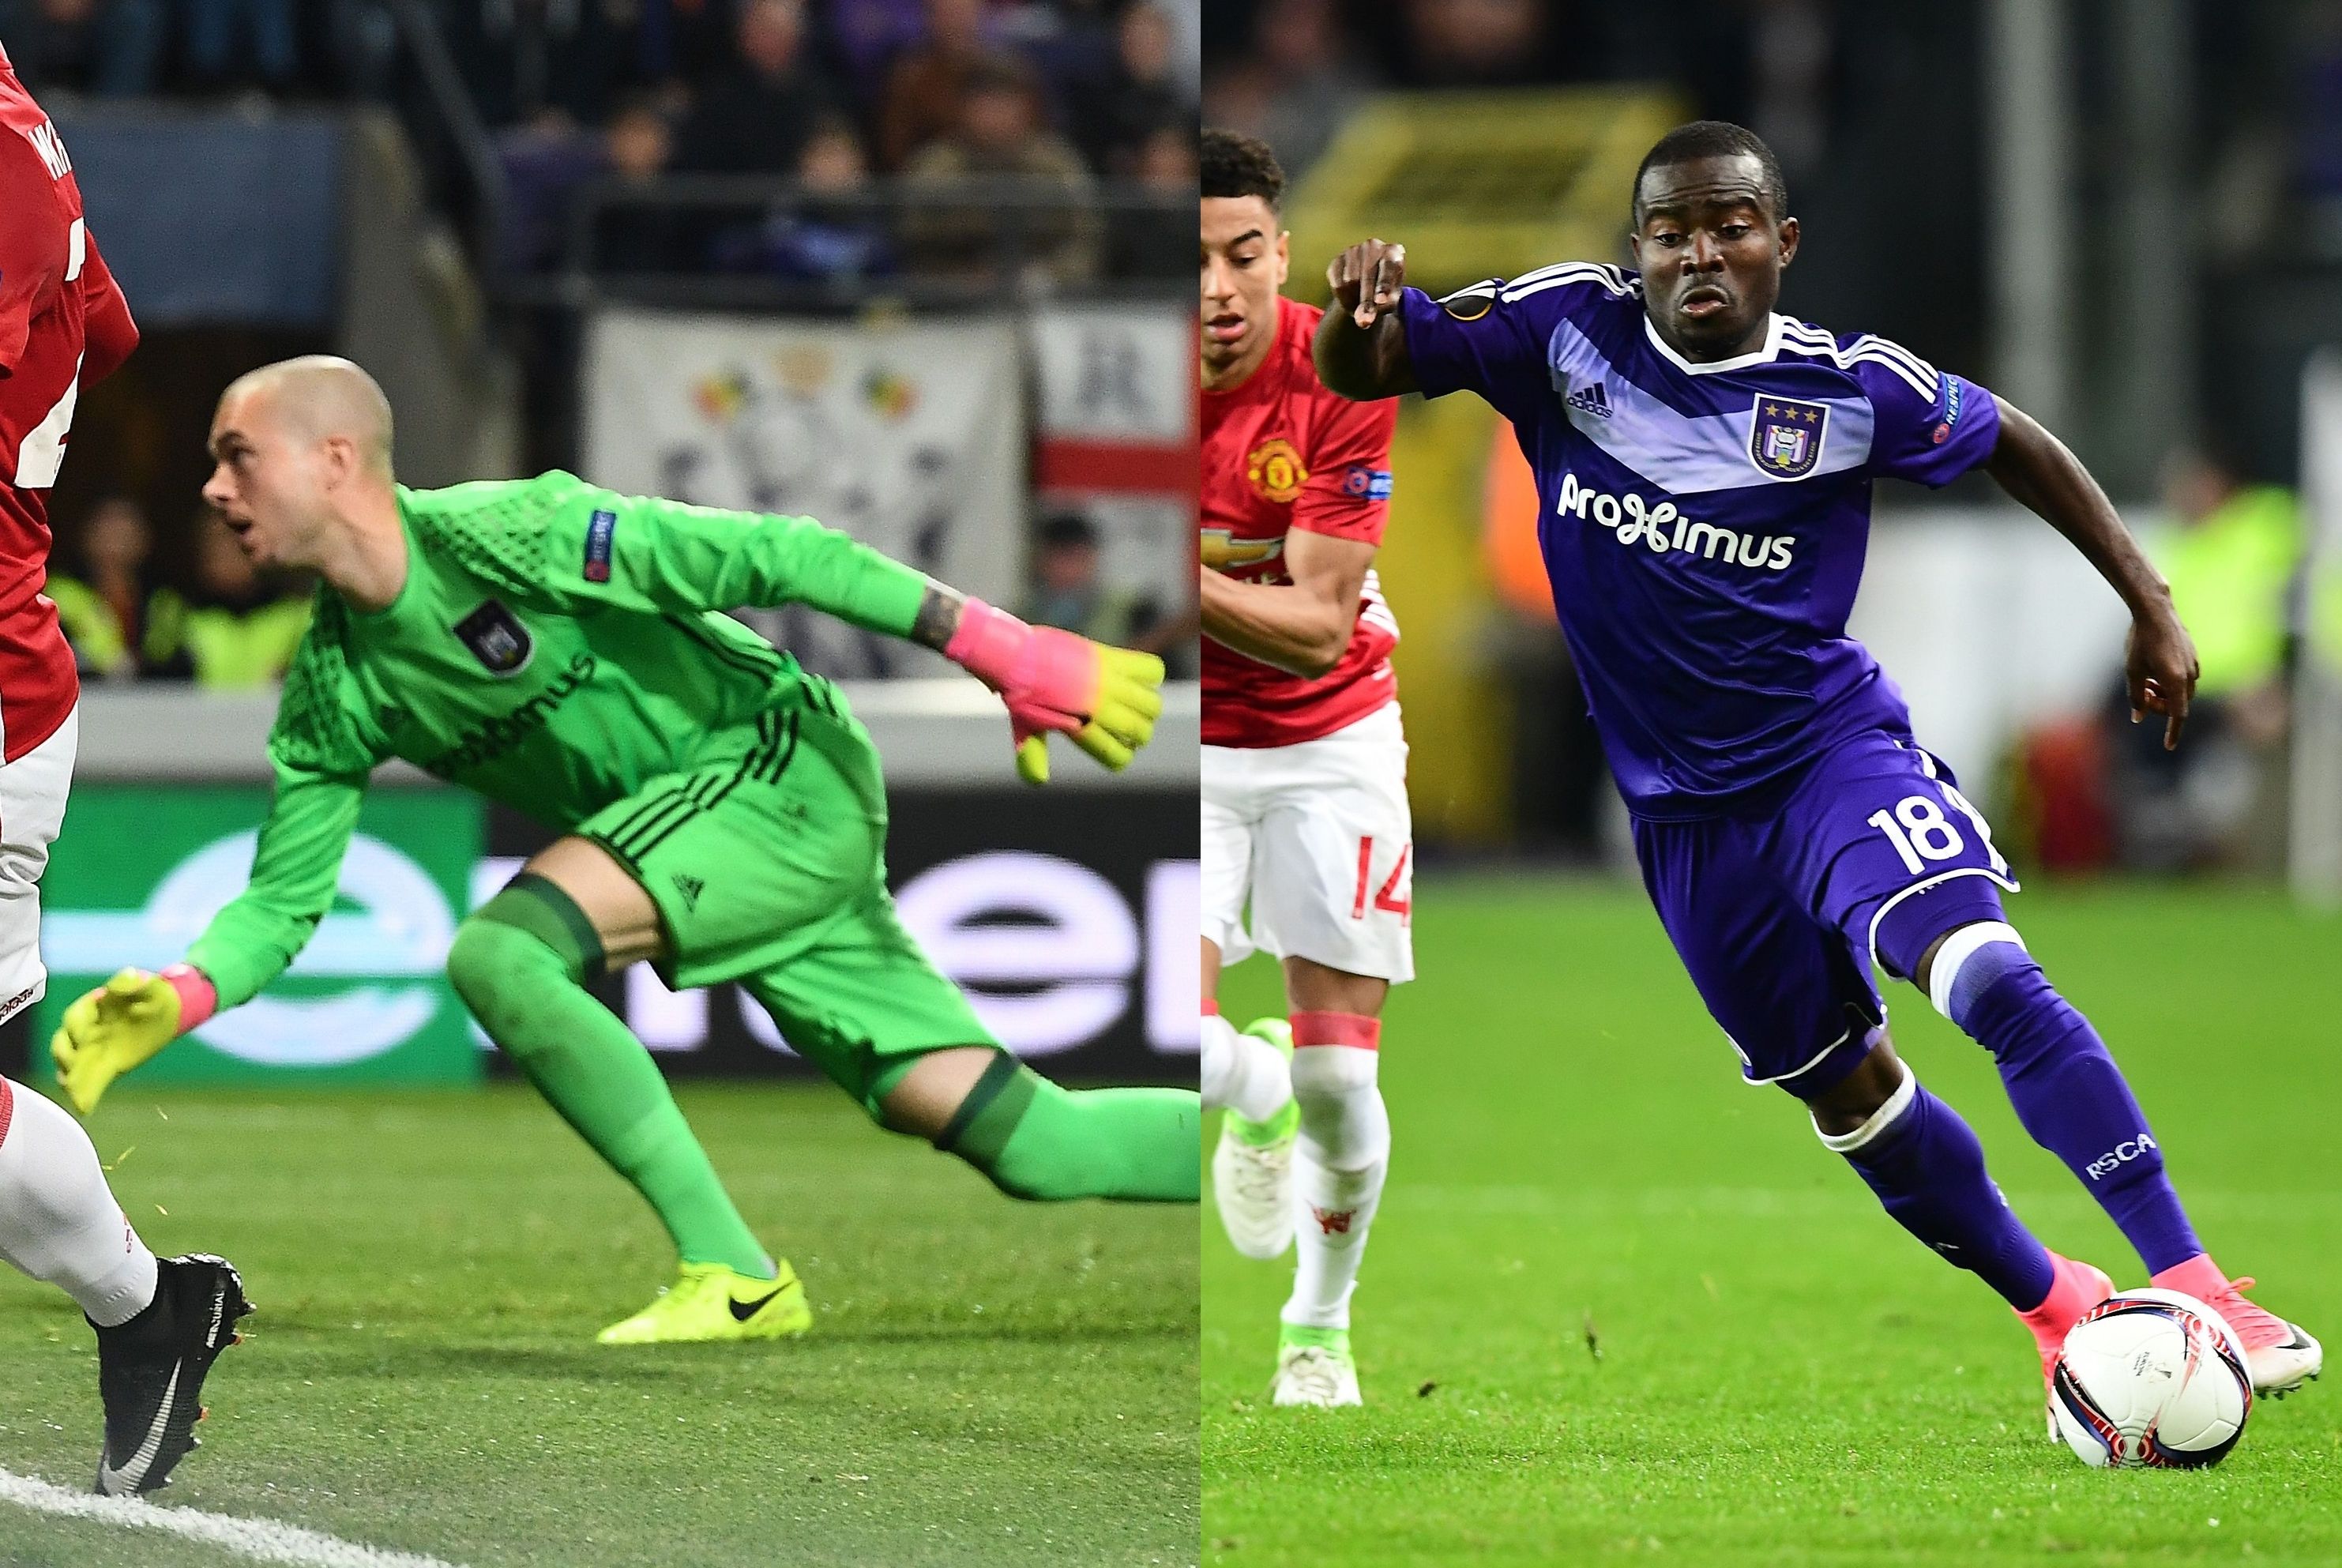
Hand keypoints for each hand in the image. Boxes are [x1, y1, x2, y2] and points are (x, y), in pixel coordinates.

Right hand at [50, 967, 205, 1114]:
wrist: (170, 1013)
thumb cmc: (155, 996)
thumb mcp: (150, 985)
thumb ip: (135, 982)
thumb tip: (128, 976)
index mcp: (94, 1007)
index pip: (75, 1016)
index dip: (78, 1026)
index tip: (86, 1036)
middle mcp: (87, 1028)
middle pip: (64, 1041)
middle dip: (66, 1053)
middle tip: (74, 1063)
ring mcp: (92, 1048)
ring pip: (69, 1062)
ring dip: (69, 1074)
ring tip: (73, 1086)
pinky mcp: (103, 1065)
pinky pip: (86, 1079)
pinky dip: (82, 1091)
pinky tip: (84, 1105)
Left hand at [944, 600, 1166, 783]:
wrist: (1014, 655)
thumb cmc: (1020, 693)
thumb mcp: (1025, 728)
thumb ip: (1033, 754)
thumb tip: (1038, 782)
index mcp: (1080, 728)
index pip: (1120, 756)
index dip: (1122, 753)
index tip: (1116, 742)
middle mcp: (1098, 707)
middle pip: (1142, 732)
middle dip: (1138, 733)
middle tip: (1126, 722)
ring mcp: (1106, 681)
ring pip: (1152, 705)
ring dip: (1148, 707)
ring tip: (1135, 701)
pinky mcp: (1109, 657)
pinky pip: (1152, 670)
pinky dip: (1151, 675)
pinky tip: (1136, 677)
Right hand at [1327, 239, 1405, 328]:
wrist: (1366, 284)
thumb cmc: (1386, 291)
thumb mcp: (1391, 299)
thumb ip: (1385, 306)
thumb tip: (1367, 316)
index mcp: (1393, 251)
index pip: (1388, 269)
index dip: (1383, 286)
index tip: (1380, 301)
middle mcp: (1373, 245)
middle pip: (1367, 277)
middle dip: (1366, 302)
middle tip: (1365, 322)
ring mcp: (1353, 250)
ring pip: (1350, 281)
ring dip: (1355, 301)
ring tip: (1361, 307)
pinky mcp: (1337, 260)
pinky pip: (1337, 284)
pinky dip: (1343, 299)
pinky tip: (1351, 302)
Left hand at [2125, 601, 2198, 750]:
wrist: (2156, 610)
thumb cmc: (2140, 641)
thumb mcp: (2132, 671)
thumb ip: (2136, 697)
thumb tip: (2139, 717)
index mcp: (2176, 681)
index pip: (2178, 715)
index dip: (2173, 732)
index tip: (2168, 746)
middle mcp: (2190, 675)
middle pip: (2178, 703)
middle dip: (2159, 706)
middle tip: (2142, 696)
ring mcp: (2194, 664)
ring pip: (2181, 691)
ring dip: (2164, 693)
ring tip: (2146, 682)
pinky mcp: (2193, 655)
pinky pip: (2184, 677)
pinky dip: (2170, 681)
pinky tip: (2155, 670)